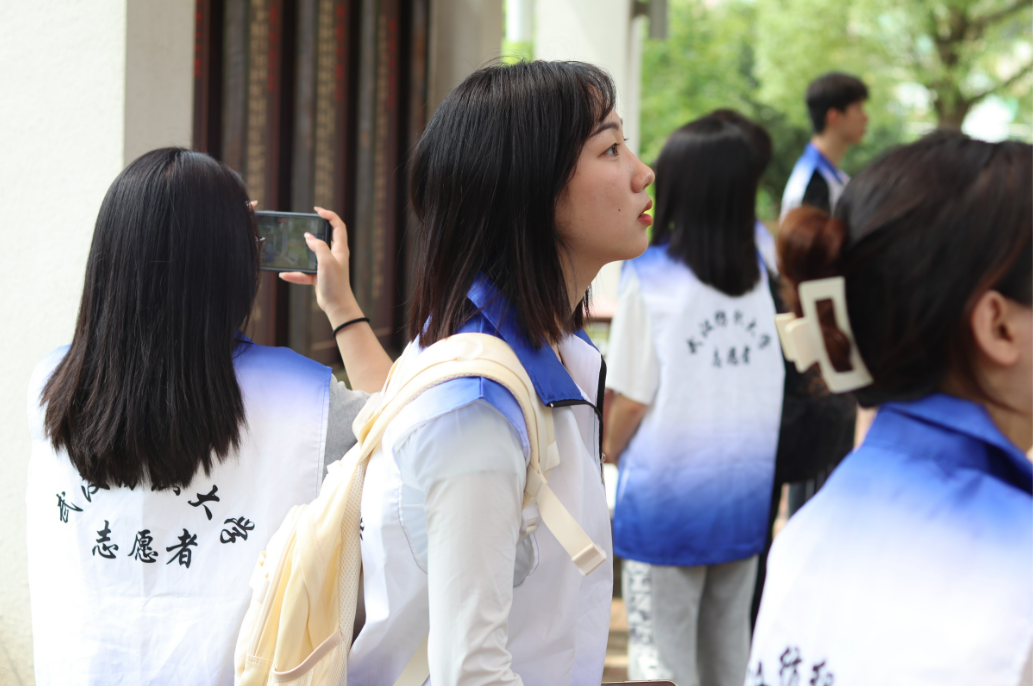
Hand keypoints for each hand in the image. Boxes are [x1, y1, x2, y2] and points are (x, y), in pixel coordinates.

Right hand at [279, 207, 362, 325]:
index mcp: (340, 249)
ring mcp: (326, 266)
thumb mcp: (326, 261)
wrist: (337, 306)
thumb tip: (308, 237)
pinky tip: (284, 275)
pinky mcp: (319, 277)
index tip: (317, 210)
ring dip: (302, 252)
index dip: (329, 215)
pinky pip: (304, 273)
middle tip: (305, 222)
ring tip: (291, 245)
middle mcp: (334, 256)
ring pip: (312, 254)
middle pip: (325, 237)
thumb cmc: (335, 283)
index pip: (338, 226)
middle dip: (316, 228)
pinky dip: (295, 274)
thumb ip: (318, 246)